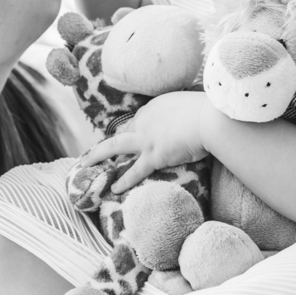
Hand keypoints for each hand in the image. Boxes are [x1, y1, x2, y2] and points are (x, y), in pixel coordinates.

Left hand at [78, 92, 210, 192]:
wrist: (209, 118)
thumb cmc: (207, 110)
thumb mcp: (189, 105)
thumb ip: (181, 114)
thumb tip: (186, 119)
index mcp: (154, 107)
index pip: (138, 121)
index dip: (131, 132)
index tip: (128, 139)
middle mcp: (145, 120)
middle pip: (120, 133)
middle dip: (106, 143)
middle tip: (92, 152)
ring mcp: (146, 139)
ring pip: (115, 147)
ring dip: (99, 155)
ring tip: (86, 164)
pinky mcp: (154, 156)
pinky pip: (135, 171)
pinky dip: (124, 180)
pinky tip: (115, 189)